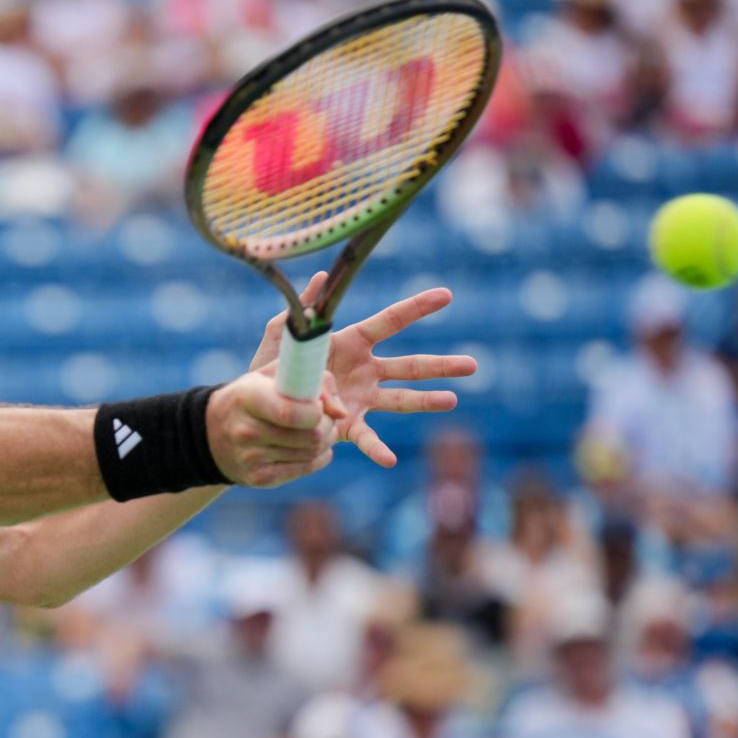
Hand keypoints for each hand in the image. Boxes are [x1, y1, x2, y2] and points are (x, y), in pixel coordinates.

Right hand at [205, 371, 344, 486]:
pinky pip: (306, 468)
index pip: (291, 412)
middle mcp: (246, 430)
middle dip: (328, 425)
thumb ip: (312, 380)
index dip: (316, 409)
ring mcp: (251, 458)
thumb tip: (340, 412)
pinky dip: (318, 456)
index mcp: (247, 397)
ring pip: (313, 451)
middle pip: (312, 435)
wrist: (211, 432)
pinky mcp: (260, 478)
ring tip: (319, 429)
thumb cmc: (252, 396)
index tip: (317, 404)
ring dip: (326, 440)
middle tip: (325, 417)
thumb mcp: (271, 375)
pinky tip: (312, 446)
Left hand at [249, 272, 476, 467]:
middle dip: (441, 366)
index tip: (446, 295)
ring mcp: (361, 398)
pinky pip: (367, 437)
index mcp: (352, 342)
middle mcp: (365, 370)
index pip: (390, 322)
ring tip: (452, 401)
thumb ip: (303, 309)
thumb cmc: (276, 364)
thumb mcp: (284, 333)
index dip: (416, 308)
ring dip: (427, 402)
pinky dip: (377, 450)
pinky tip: (390, 461)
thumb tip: (321, 277)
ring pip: (401, 400)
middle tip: (473, 365)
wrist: (263, 401)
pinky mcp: (347, 425)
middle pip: (409, 367)